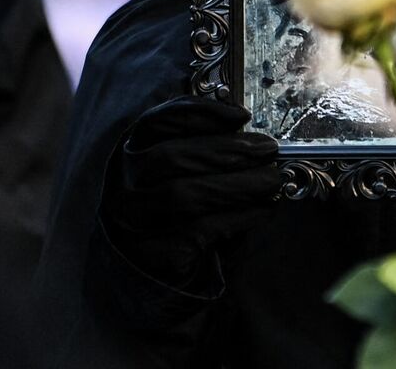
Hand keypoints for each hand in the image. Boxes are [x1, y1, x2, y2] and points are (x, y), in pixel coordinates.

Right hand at [102, 96, 282, 286]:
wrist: (152, 282)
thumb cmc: (174, 218)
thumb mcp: (182, 178)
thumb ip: (203, 155)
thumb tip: (251, 138)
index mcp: (128, 156)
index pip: (156, 122)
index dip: (200, 114)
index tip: (241, 116)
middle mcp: (122, 186)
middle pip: (172, 156)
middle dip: (228, 149)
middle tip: (267, 149)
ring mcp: (131, 222)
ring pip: (185, 193)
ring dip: (239, 184)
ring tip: (272, 181)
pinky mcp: (151, 255)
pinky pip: (200, 229)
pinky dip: (240, 216)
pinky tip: (263, 209)